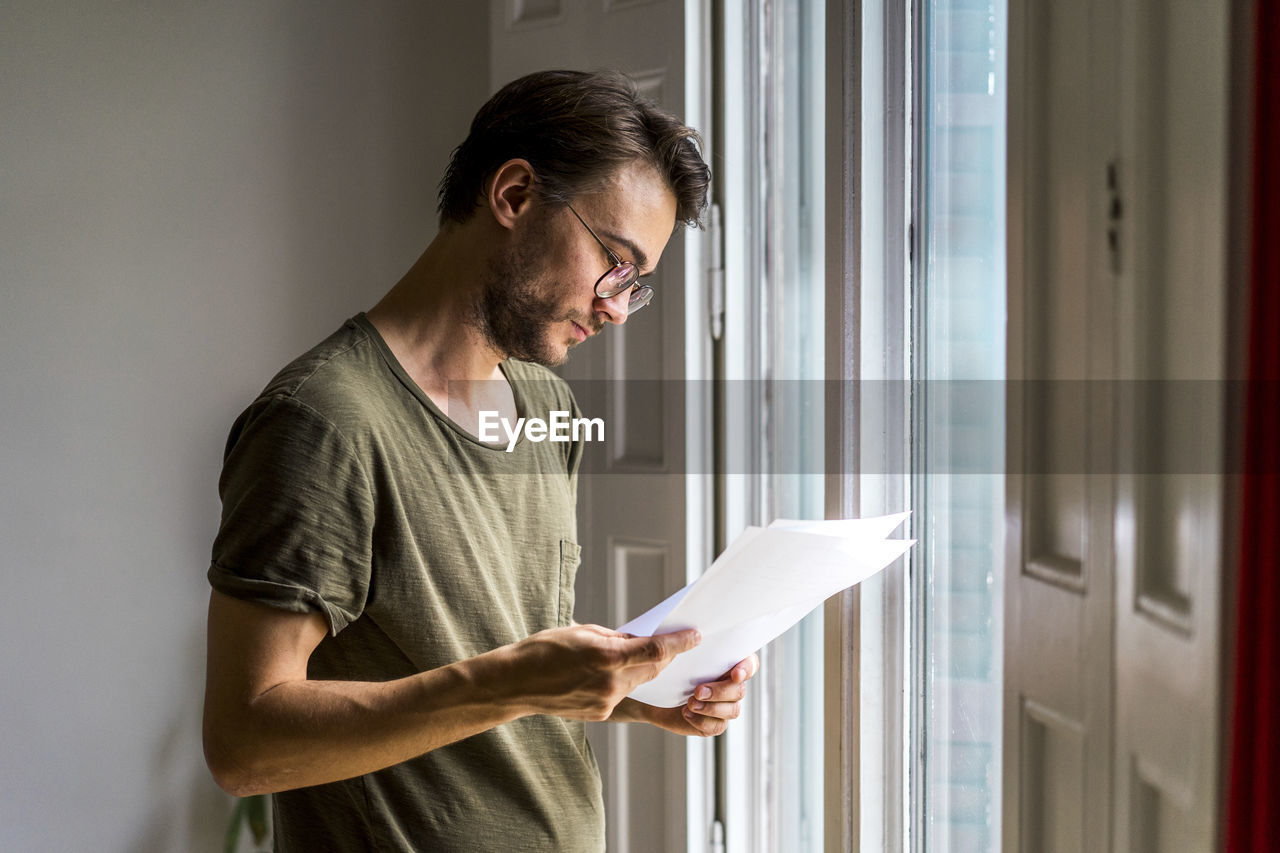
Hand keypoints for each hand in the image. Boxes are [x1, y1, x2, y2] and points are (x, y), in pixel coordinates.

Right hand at [504, 624, 700, 721]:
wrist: (516, 683)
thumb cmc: (545, 650)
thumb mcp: (582, 631)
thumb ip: (615, 638)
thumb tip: (637, 639)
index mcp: (608, 656)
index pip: (656, 649)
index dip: (680, 643)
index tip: (695, 636)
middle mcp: (611, 682)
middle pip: (652, 668)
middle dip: (663, 655)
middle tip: (670, 642)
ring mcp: (606, 701)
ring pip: (638, 683)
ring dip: (641, 669)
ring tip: (632, 656)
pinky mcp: (599, 713)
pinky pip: (621, 695)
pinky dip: (621, 683)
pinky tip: (606, 674)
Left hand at [621, 654, 759, 736]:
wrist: (655, 692)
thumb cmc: (668, 667)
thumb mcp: (675, 652)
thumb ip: (687, 644)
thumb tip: (694, 635)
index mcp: (728, 662)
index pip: (750, 663)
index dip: (747, 669)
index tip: (735, 674)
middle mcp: (731, 684)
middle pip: (740, 690)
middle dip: (720, 692)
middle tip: (697, 691)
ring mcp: (724, 704)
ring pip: (733, 710)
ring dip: (711, 708)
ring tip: (690, 703)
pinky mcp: (714, 722)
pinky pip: (717, 726)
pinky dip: (701, 721)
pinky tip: (686, 713)